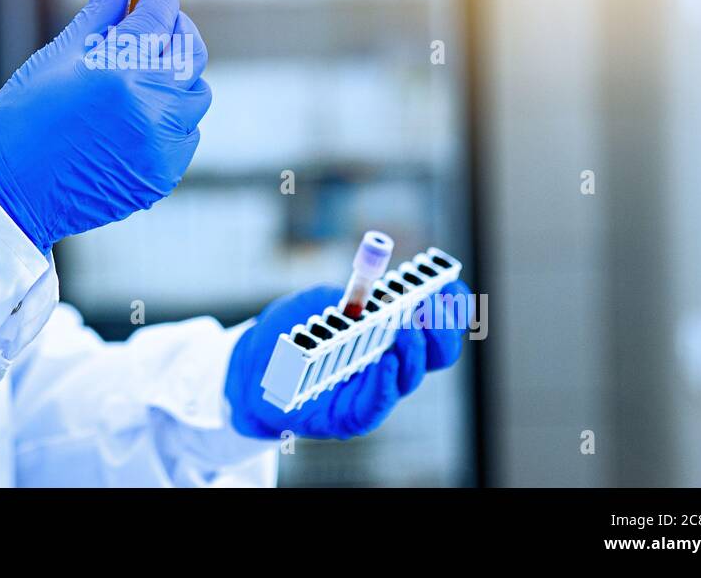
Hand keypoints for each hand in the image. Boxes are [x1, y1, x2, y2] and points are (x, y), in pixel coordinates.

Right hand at [0, 0, 210, 252]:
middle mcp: (148, 107)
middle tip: (155, 24)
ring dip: (176, 77)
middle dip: (176, 29)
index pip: (160, 15)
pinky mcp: (162, 173)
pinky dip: (172, 118)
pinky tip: (140, 116)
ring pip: (195, 94)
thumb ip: (99, 15)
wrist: (11, 190)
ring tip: (143, 76)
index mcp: (118, 71)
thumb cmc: (24, 118)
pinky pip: (187, 133)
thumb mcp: (57, 58)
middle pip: (190, 52)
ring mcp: (160, 144)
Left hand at [225, 280, 469, 438]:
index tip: (450, 285)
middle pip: (437, 352)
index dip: (450, 305)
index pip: (436, 322)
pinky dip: (385, 382)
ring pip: (409, 377)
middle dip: (442, 326)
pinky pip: (377, 404)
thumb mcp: (320, 302)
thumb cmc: (291, 331)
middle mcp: (390, 361)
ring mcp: (373, 390)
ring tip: (407, 326)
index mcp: (390, 330)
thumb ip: (350, 296)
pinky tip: (385, 361)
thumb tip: (379, 290)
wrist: (251, 366)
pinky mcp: (350, 416)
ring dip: (414, 349)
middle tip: (432, 303)